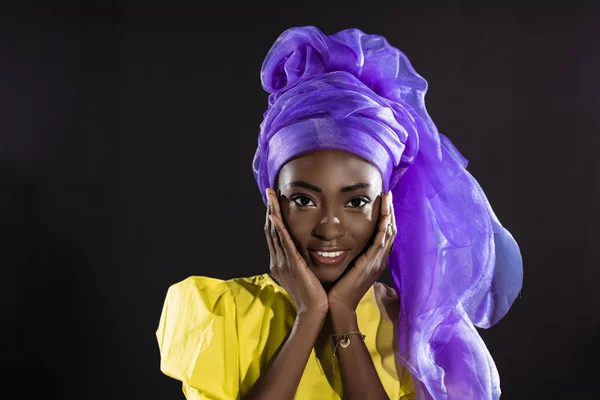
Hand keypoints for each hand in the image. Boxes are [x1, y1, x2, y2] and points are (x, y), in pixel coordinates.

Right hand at [264, 188, 328, 317]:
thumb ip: (302, 262)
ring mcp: (283, 262)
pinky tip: (275, 216)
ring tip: (271, 197)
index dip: (273, 217)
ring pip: (275, 233)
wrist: (314, 312)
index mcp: (281, 261)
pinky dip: (278, 228)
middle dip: (270, 210)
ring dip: (272, 213)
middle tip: (269, 192)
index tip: (273, 202)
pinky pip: (283, 243)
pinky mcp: (292, 264)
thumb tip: (306, 252)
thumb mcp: (305, 274)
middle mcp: (278, 260)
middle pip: (271, 230)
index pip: (275, 234)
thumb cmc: (314, 295)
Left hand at [328, 191, 395, 312]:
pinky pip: (381, 242)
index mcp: (373, 260)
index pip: (384, 234)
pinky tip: (384, 216)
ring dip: (389, 215)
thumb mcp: (345, 267)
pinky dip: (384, 227)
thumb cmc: (337, 289)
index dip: (385, 217)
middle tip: (388, 195)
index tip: (382, 202)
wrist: (337, 307)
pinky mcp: (371, 264)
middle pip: (390, 231)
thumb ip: (348, 255)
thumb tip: (339, 242)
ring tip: (388, 199)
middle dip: (390, 212)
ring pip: (388, 234)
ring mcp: (377, 262)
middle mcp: (379, 260)